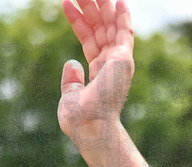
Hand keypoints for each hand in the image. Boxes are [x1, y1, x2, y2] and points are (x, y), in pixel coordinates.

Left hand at [58, 0, 133, 144]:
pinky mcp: (123, 60)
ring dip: (101, 5)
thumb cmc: (80, 120)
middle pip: (100, 27)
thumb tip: (72, 64)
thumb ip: (72, 81)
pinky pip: (125, 32)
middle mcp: (110, 64)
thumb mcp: (70, 97)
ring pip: (110, 25)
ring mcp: (118, 62)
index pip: (89, 39)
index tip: (67, 4)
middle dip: (90, 6)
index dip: (78, 21)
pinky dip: (123, 16)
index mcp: (99, 72)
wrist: (90, 128)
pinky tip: (119, 0)